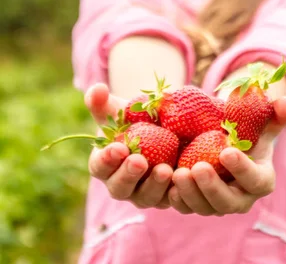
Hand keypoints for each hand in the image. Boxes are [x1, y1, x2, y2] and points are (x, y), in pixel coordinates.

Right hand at [84, 83, 172, 209]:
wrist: (163, 125)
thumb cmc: (134, 118)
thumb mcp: (119, 108)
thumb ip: (102, 100)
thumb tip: (97, 90)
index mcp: (105, 164)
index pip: (99, 167)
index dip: (107, 160)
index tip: (118, 147)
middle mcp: (122, 184)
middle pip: (120, 188)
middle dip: (128, 175)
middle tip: (139, 160)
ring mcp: (146, 193)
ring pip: (147, 197)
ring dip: (154, 185)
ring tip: (165, 169)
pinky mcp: (168, 196)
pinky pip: (172, 200)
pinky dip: (177, 192)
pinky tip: (184, 178)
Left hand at [168, 96, 285, 215]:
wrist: (226, 144)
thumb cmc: (247, 133)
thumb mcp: (261, 122)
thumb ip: (276, 114)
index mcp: (261, 180)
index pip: (255, 180)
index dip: (242, 169)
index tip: (226, 151)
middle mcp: (242, 199)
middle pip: (229, 202)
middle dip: (212, 187)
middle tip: (198, 167)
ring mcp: (218, 205)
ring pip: (205, 208)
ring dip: (191, 194)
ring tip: (178, 173)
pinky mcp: (198, 205)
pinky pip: (187, 208)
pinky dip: (178, 200)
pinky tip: (169, 186)